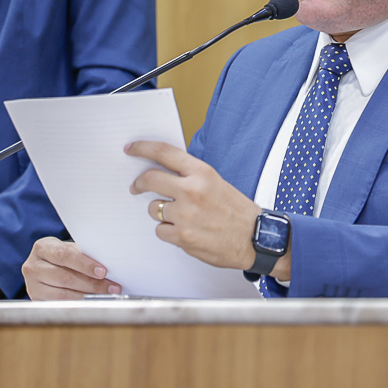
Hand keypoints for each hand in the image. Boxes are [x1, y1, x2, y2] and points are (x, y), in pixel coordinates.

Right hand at [22, 237, 120, 299]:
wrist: (42, 265)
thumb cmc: (61, 256)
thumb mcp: (69, 249)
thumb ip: (83, 255)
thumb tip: (107, 267)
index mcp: (42, 247)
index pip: (64, 255)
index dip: (85, 264)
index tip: (103, 272)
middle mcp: (33, 266)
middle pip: (64, 277)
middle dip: (92, 284)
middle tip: (111, 287)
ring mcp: (32, 285)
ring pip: (63, 294)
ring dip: (88, 296)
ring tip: (106, 295)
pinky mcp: (36, 299)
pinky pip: (60, 304)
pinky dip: (78, 303)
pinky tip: (91, 302)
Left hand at [127, 140, 264, 271]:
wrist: (256, 239)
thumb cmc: (237, 211)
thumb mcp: (216, 182)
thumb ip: (191, 176)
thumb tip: (164, 172)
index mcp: (202, 173)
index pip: (164, 153)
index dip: (143, 148)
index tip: (131, 148)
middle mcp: (191, 191)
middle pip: (150, 179)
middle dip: (138, 183)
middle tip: (135, 187)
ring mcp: (185, 215)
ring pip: (153, 209)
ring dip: (161, 212)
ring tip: (180, 217)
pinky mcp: (182, 237)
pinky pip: (161, 230)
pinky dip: (169, 231)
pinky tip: (185, 231)